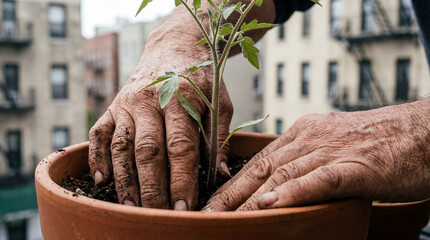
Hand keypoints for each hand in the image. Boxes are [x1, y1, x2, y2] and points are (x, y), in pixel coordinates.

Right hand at [88, 9, 232, 209]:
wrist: (173, 46)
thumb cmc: (201, 78)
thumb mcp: (220, 102)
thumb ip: (219, 138)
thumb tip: (220, 175)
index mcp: (180, 98)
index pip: (181, 147)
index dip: (182, 179)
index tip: (185, 207)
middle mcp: (149, 100)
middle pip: (148, 151)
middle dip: (153, 188)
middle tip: (157, 217)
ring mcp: (127, 103)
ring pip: (122, 146)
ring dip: (125, 181)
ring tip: (131, 209)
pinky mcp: (112, 106)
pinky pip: (99, 134)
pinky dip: (97, 158)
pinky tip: (101, 181)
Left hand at [204, 100, 429, 210]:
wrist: (422, 132)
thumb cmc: (378, 143)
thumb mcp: (332, 145)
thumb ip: (306, 162)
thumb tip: (280, 186)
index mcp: (303, 133)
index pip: (259, 160)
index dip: (231, 183)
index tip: (211, 202)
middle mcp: (310, 138)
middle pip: (261, 168)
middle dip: (229, 193)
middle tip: (204, 214)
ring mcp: (331, 150)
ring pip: (282, 174)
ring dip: (249, 199)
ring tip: (224, 217)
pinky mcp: (356, 166)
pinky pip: (320, 179)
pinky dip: (294, 192)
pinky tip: (271, 205)